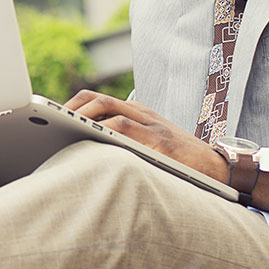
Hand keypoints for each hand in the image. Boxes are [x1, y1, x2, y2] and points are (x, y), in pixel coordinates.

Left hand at [63, 89, 228, 183]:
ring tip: (61, 127)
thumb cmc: (180, 161)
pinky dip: (103, 130)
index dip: (72, 104)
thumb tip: (88, 149)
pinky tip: (89, 138)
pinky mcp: (158, 140)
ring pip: (107, 109)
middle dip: (70, 108)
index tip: (50, 115)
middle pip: (96, 98)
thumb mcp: (150, 143)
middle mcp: (141, 113)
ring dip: (81, 117)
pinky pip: (124, 128)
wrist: (218, 170)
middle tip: (49, 122)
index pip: (98, 99)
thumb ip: (125, 140)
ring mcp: (150, 124)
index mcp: (137, 112)